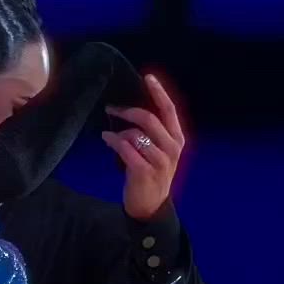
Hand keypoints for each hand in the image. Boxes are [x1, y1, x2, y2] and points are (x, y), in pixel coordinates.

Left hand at [101, 74, 184, 221]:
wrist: (151, 206)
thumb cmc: (151, 174)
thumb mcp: (158, 151)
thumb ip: (152, 132)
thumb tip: (131, 109)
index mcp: (177, 139)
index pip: (169, 110)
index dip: (158, 92)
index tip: (147, 77)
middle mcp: (172, 147)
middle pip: (148, 118)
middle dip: (127, 110)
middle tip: (111, 108)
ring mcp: (159, 160)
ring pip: (135, 134)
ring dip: (118, 132)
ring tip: (109, 135)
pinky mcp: (144, 171)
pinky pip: (125, 148)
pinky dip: (113, 141)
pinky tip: (106, 139)